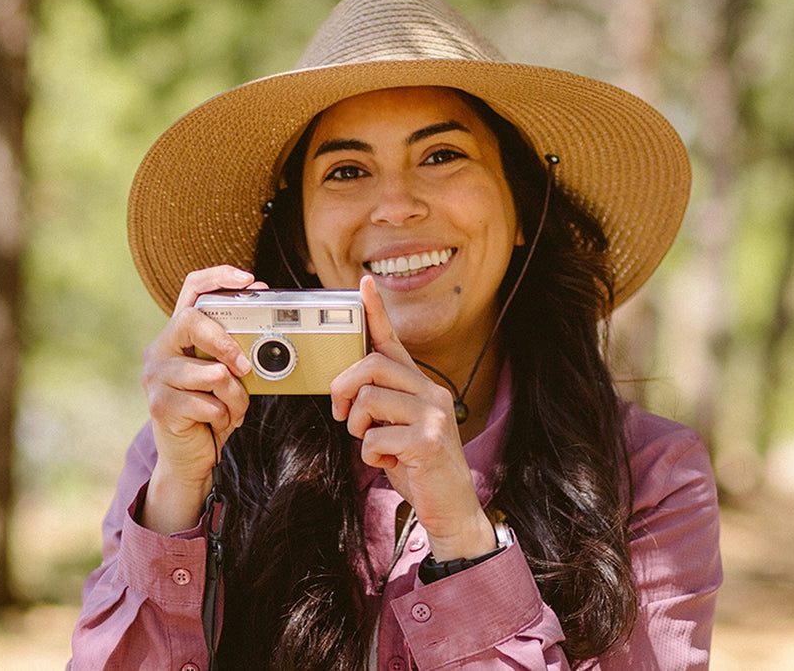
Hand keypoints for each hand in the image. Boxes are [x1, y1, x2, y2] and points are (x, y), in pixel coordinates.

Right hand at [140, 265, 266, 533]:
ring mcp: (155, 378)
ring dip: (234, 397)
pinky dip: (224, 417)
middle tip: (244, 367)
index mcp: (177, 336)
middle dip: (225, 342)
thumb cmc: (211, 410)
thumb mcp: (226, 375)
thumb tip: (266, 327)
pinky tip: (217, 424)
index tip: (249, 279)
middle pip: (191, 322)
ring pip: (211, 373)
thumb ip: (235, 351)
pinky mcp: (160, 406)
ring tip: (232, 409)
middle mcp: (159, 351)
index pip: (191, 289)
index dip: (218, 277)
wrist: (190, 458)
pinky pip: (208, 404)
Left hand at [330, 276, 497, 559]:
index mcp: (421, 386)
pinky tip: (389, 465)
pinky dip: (370, 457)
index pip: (393, 341)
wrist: (452, 509)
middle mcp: (431, 393)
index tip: (362, 284)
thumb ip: (380, 405)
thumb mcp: (398, 429)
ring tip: (373, 446)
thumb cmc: (418, 468)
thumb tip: (345, 391)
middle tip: (340, 413)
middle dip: (344, 388)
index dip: (376, 312)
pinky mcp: (427, 442)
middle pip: (372, 365)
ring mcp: (433, 416)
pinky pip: (373, 438)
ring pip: (369, 400)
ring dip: (357, 428)